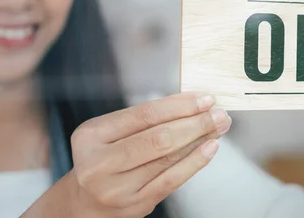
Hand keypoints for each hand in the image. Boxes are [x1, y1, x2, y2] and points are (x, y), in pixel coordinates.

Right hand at [66, 92, 230, 217]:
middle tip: (219, 113)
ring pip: (168, 157)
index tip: (205, 98)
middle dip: (196, 122)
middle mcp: (99, 163)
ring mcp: (117, 188)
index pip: (145, 114)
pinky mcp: (135, 205)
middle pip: (159, 136)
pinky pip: (172, 180)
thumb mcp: (107, 133)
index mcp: (91, 135)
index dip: (179, 105)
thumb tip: (191, 104)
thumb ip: (142, 119)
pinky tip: (210, 148)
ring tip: (218, 127)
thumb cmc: (103, 159)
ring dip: (200, 139)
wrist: (83, 203)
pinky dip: (195, 162)